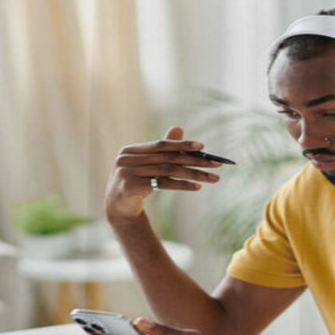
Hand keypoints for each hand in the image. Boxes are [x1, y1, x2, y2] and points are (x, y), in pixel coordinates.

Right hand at [105, 126, 222, 221]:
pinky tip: (197, 187)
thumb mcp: (148, 165)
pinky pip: (164, 184)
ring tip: (212, 178)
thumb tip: (179, 128)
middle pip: (168, 158)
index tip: (203, 147)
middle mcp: (127, 159)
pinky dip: (183, 185)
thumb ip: (162, 149)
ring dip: (194, 174)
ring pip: (169, 172)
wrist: (118, 207)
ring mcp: (128, 173)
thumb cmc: (136, 182)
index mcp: (131, 150)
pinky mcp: (132, 187)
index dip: (182, 145)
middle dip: (195, 161)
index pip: (162, 145)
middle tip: (216, 164)